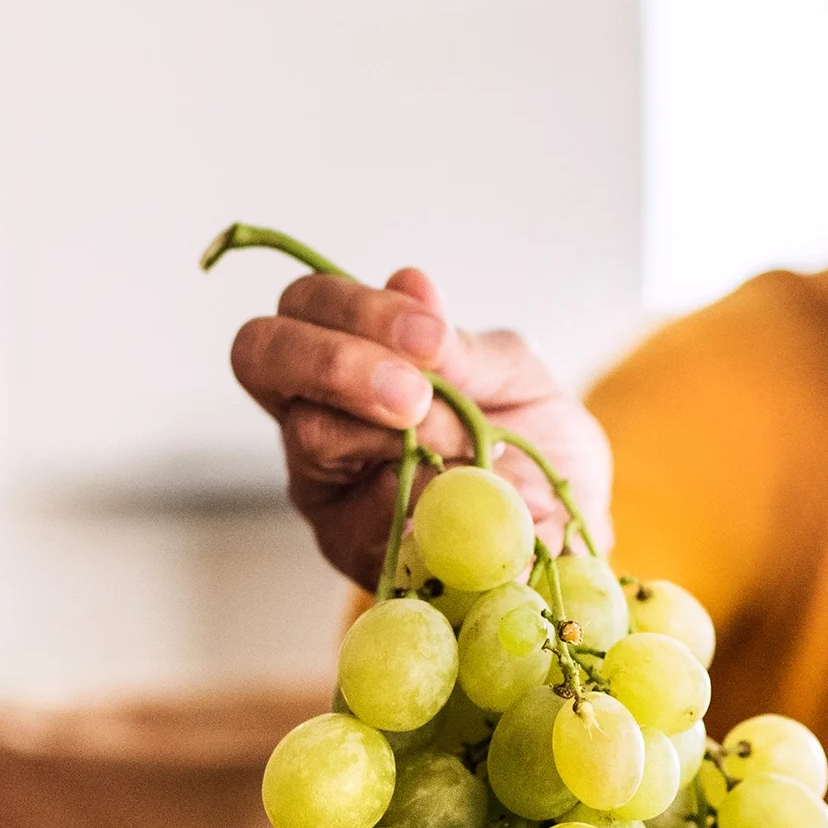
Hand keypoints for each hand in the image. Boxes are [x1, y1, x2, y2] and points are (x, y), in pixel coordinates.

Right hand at [231, 269, 611, 588]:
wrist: (566, 521)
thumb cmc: (531, 437)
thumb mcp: (514, 377)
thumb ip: (460, 343)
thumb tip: (409, 282)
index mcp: (354, 351)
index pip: (305, 304)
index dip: (355, 309)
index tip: (430, 338)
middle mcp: (318, 410)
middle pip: (260, 354)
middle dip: (338, 362)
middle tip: (414, 396)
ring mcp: (322, 481)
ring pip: (311, 433)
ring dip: (400, 436)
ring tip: (472, 453)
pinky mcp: (344, 545)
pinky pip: (358, 517)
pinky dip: (424, 502)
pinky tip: (474, 504)